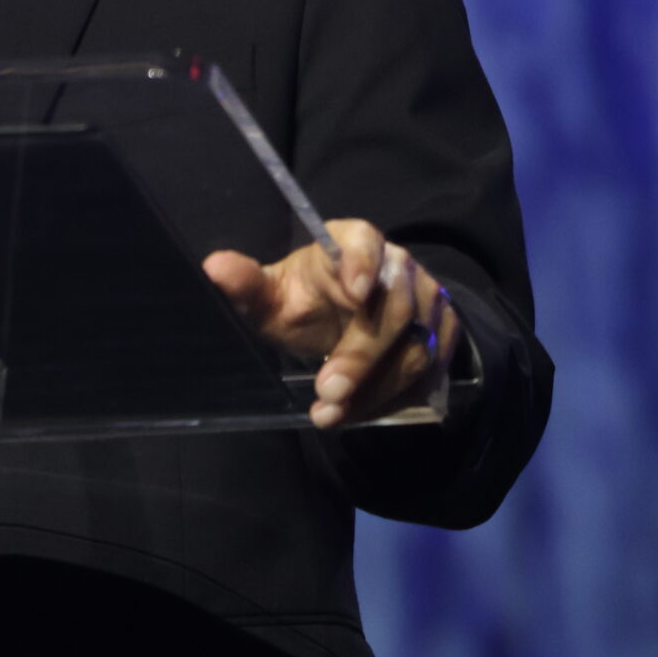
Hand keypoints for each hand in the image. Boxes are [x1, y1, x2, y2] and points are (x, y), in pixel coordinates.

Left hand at [202, 220, 462, 429]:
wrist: (349, 320)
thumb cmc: (306, 301)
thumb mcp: (274, 295)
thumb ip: (247, 285)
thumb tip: (214, 267)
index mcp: (354, 242)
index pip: (365, 242)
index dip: (363, 263)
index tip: (353, 293)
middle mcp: (399, 267)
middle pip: (394, 311)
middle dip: (360, 356)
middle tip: (327, 391)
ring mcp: (429, 303)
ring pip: (416, 350)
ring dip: (374, 389)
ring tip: (332, 414)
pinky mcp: (443, 338)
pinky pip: (427, 376)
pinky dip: (391, 401)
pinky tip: (357, 414)